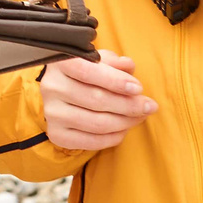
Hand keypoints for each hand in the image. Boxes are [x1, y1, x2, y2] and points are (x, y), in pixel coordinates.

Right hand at [39, 50, 155, 149]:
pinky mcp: (57, 134)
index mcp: (60, 63)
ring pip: (97, 123)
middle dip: (128, 105)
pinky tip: (124, 129)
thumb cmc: (85, 72)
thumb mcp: (97, 60)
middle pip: (96, 100)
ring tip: (140, 117)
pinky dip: (113, 137)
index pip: (88, 71)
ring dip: (125, 122)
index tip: (139, 88)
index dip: (115, 81)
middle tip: (150, 106)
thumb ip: (113, 61)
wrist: (61, 92)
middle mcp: (51, 87)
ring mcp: (52, 113)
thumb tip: (128, 66)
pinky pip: (92, 141)